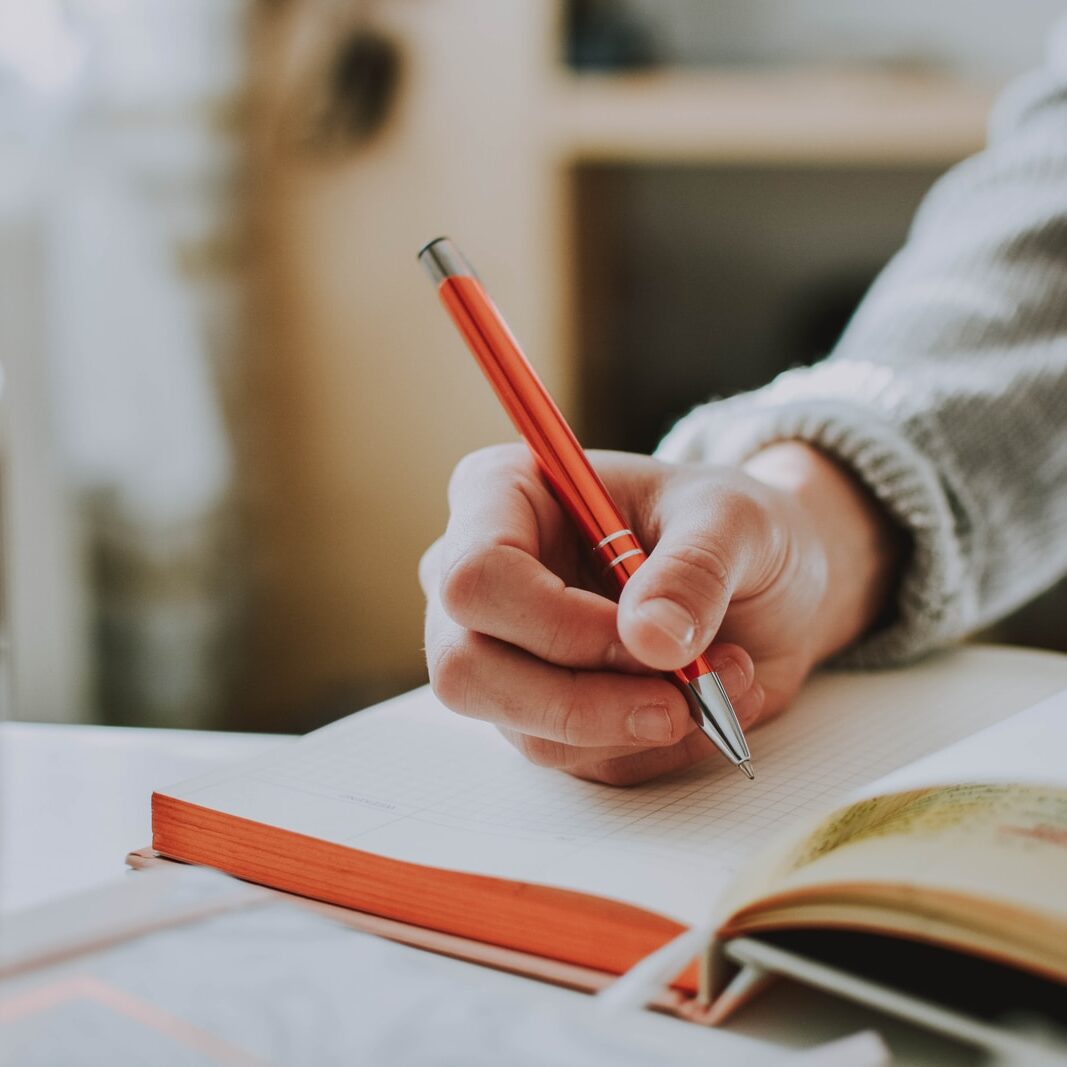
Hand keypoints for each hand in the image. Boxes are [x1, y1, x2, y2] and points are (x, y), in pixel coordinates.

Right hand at [420, 441, 900, 784]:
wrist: (763, 580)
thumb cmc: (730, 526)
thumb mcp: (735, 521)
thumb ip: (694, 570)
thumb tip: (651, 639)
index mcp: (501, 496)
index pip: (475, 576)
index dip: (556, 623)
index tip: (648, 637)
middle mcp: (482, 580)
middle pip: (467, 668)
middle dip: (583, 701)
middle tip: (682, 698)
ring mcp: (501, 654)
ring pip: (525, 729)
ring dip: (637, 723)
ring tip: (724, 677)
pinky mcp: (539, 712)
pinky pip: (577, 760)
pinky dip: (653, 745)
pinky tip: (707, 700)